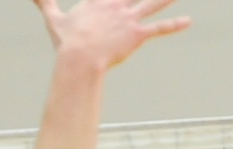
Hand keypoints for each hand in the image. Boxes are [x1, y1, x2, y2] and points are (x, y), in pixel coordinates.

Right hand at [34, 0, 189, 71]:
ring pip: (153, 2)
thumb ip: (44, 2)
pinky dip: (174, 25)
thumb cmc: (66, 42)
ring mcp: (128, 18)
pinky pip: (159, 28)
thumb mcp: (53, 18)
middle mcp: (116, 4)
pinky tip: (188, 21)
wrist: (80, 59)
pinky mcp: (137, 34)